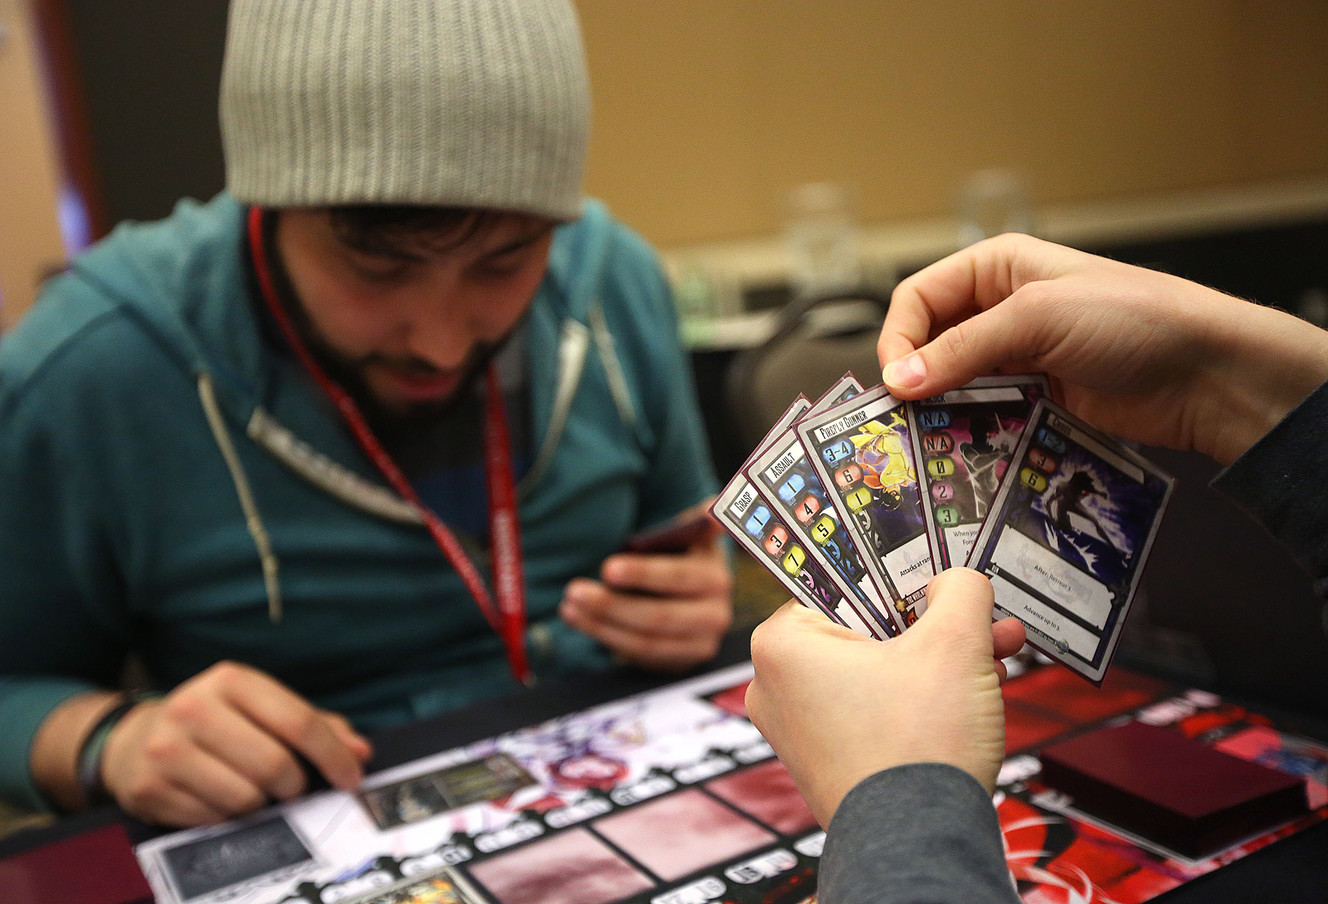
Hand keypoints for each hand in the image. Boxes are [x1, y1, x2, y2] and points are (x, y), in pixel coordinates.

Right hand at [100, 662, 372, 825]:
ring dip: (261, 804)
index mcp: (231, 680)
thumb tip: (360, 752)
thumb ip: (315, 725)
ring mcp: (167, 749)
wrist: (134, 741)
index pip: (298, 722)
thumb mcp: (261, 708)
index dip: (333, 755)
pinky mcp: (150, 788)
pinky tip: (219, 799)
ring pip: (245, 798)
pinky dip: (228, 817)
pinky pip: (214, 820)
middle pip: (274, 765)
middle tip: (293, 787)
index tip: (352, 777)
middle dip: (295, 785)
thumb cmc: (217, 723)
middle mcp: (194, 708)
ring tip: (252, 789)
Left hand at [560, 516, 732, 670]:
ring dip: (603, 624)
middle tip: (573, 590)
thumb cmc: (678, 554)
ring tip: (570, 605)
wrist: (692, 590)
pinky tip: (580, 619)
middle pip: (660, 615)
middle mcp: (717, 609)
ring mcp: (704, 640)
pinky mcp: (685, 659)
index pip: (680, 575)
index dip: (645, 574)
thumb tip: (709, 509)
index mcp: (714, 570)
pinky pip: (642, 654)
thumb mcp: (688, 534)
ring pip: (647, 640)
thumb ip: (697, 522)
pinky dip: (607, 637)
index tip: (607, 569)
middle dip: (611, 605)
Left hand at [745, 569, 1025, 827]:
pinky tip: (971, 695)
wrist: (920, 846)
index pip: (843, 580)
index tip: (936, 572)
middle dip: (935, 624)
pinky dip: (920, 698)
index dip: (900, 575)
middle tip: (981, 620)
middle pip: (868, 626)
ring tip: (994, 658)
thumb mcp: (955, 644)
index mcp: (783, 643)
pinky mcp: (828, 759)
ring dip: (939, 660)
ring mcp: (799, 726)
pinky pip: (875, 707)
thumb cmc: (917, 749)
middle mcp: (776, 683)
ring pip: (879, 668)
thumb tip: (959, 579)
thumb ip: (960, 591)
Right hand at [879, 234, 1327, 464]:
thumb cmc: (1131, 320)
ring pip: (953, 383)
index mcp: (996, 268)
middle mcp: (1000, 309)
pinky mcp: (1036, 398)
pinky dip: (970, 430)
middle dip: (914, 377)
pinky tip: (964, 448)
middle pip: (929, 343)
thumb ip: (963, 349)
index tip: (896, 383)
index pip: (919, 298)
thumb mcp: (1037, 318)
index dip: (899, 338)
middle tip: (903, 418)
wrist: (1205, 373)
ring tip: (928, 438)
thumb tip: (900, 380)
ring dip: (939, 409)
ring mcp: (1018, 357)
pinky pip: (985, 414)